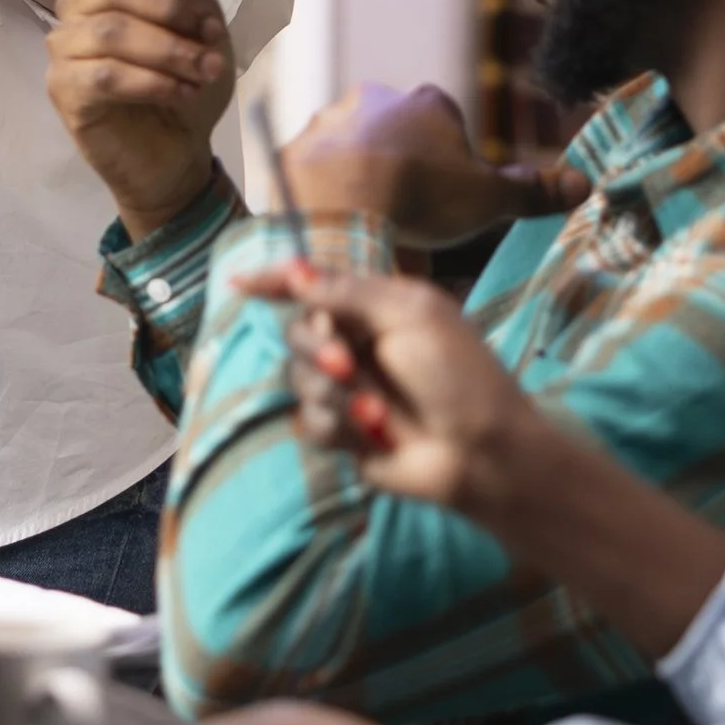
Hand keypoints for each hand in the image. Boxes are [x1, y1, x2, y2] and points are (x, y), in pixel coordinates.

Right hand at [45, 0, 233, 232]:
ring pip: (110, 32)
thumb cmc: (183, 83)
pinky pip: (104, 75)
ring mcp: (65, 48)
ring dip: (168, 51)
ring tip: (202, 72)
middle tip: (208, 37)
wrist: (176, 149)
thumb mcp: (201, 30)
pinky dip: (151, 82)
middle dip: (170, 9)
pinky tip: (179, 92)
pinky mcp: (63, 89)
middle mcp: (79, 8)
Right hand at [234, 261, 541, 519]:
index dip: (275, 282)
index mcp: (377, 307)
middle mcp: (358, 344)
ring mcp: (350, 389)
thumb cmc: (461, 376)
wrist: (484, 454)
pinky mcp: (345, 432)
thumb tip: (294, 269)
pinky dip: (339, 426)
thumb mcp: (410, 316)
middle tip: (343, 364)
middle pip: (297, 332)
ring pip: (299, 379)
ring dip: (333, 393)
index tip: (240, 285)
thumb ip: (346, 292)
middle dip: (315, 347)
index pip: (314, 285)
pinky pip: (311, 421)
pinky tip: (373, 435)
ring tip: (374, 412)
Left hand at [281, 83, 585, 247]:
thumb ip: (533, 191)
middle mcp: (374, 100)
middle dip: (401, 171)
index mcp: (427, 104)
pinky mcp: (296, 149)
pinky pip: (315, 174)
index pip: (448, 126)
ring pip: (352, 153)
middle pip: (397, 137)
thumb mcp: (488, 200)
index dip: (450, 166)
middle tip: (405, 218)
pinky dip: (325, 196)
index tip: (445, 201)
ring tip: (369, 228)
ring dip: (360, 182)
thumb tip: (585, 184)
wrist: (343, 206)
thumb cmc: (422, 198)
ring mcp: (330, 122)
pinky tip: (335, 226)